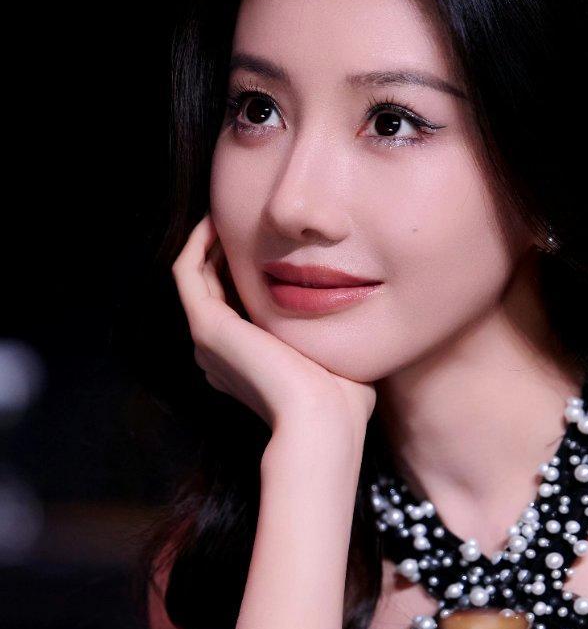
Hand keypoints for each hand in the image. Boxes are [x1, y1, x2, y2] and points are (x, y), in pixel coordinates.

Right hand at [172, 213, 377, 447]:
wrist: (324, 420)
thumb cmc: (342, 399)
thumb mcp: (335, 355)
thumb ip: (335, 332)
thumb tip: (360, 307)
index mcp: (245, 362)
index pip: (236, 304)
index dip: (247, 269)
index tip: (273, 241)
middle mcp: (219, 351)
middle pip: (213, 286)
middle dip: (227, 248)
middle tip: (247, 214)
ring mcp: (208, 339)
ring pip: (196, 274)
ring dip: (209, 239)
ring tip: (231, 209)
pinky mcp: (206, 326)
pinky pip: (186, 270)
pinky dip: (197, 242)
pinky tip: (220, 219)